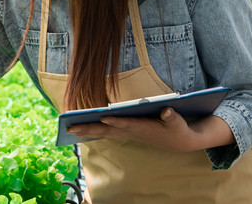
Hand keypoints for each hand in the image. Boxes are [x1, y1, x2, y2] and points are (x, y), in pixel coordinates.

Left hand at [67, 108, 233, 151]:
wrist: (181, 141)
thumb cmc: (179, 129)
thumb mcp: (179, 122)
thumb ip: (172, 116)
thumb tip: (167, 110)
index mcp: (144, 127)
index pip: (128, 123)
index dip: (116, 121)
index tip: (103, 117)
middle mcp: (132, 131)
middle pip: (108, 130)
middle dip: (90, 128)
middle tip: (71, 128)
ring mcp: (128, 132)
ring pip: (105, 132)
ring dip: (88, 130)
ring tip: (70, 129)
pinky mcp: (128, 131)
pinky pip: (108, 132)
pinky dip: (95, 130)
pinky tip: (83, 130)